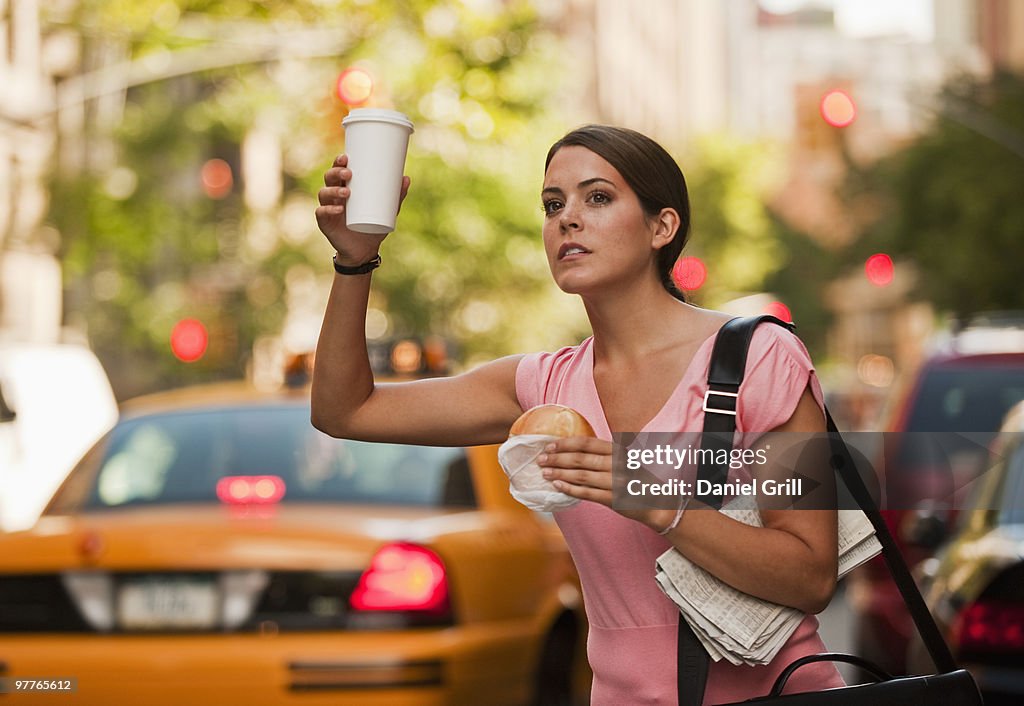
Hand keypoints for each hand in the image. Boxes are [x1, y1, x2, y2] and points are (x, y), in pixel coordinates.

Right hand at [315, 154, 410, 264]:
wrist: (364, 250)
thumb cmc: (373, 226)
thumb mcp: (387, 211)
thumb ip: (396, 196)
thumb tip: (406, 178)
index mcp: (345, 187)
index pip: (338, 170)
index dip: (338, 161)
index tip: (346, 157)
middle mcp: (334, 195)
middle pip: (329, 178)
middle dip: (336, 172)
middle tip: (348, 173)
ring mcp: (328, 208)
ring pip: (324, 193)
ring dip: (333, 190)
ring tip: (347, 192)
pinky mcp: (325, 223)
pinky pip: (322, 213)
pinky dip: (328, 210)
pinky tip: (338, 209)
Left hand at [538, 437, 676, 530]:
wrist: (658, 501)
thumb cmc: (636, 478)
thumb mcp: (624, 459)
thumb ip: (604, 454)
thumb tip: (573, 450)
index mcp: (618, 450)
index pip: (586, 443)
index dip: (565, 443)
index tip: (549, 445)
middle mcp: (617, 464)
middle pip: (580, 459)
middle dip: (557, 459)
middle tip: (540, 459)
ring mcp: (616, 482)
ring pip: (581, 476)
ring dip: (559, 474)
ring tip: (544, 473)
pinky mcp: (614, 499)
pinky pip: (587, 493)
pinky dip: (570, 489)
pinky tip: (557, 486)